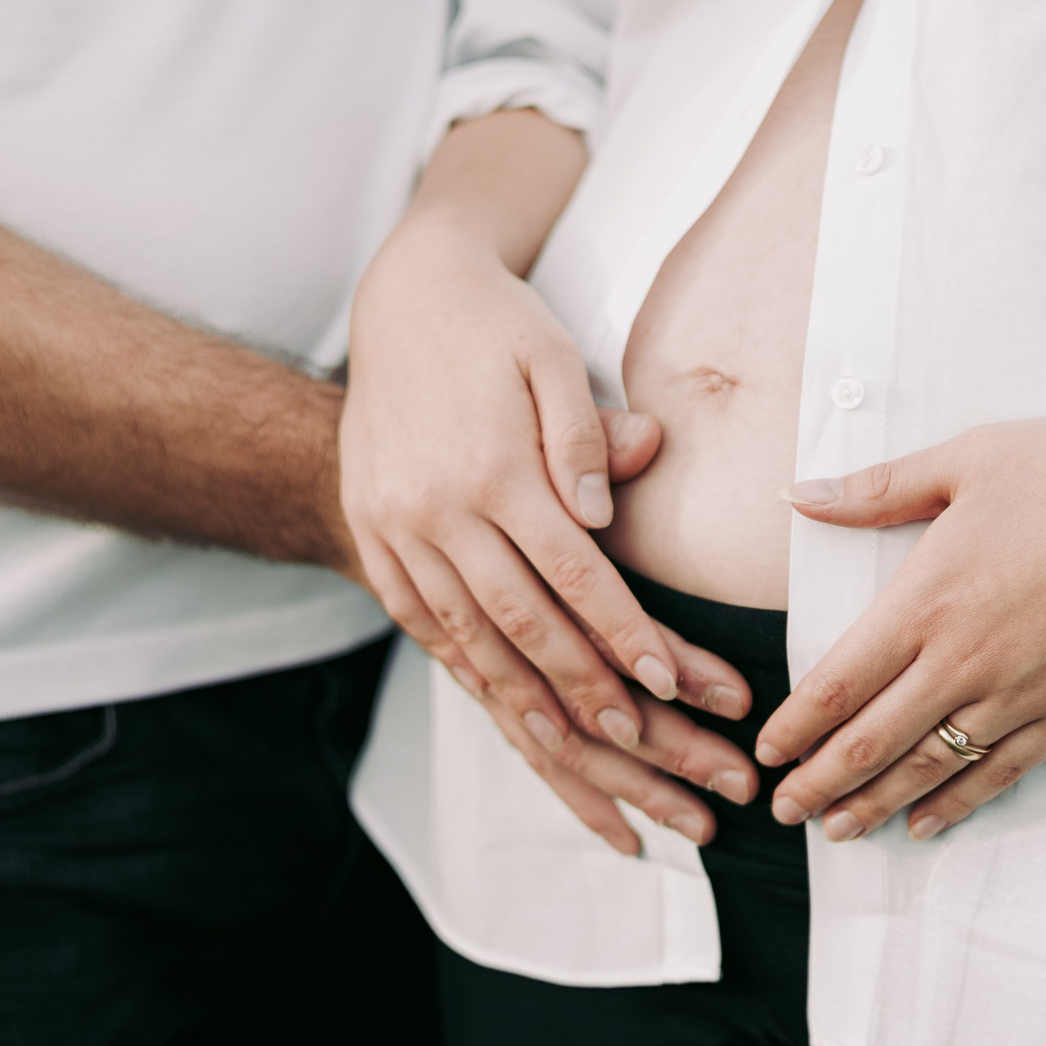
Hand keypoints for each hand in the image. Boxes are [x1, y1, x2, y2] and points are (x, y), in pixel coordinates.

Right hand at [343, 141, 760, 840]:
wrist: (397, 296)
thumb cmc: (496, 325)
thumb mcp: (550, 355)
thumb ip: (579, 434)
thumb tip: (605, 511)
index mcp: (490, 468)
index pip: (571, 571)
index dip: (623, 631)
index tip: (673, 681)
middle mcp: (436, 509)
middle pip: (521, 620)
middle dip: (585, 688)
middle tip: (645, 738)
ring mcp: (396, 529)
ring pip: (467, 636)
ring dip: (524, 699)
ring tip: (578, 748)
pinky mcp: (373, 535)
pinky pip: (420, 620)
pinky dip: (464, 666)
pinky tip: (502, 702)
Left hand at [755, 411, 1045, 842]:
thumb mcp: (960, 461)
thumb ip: (873, 490)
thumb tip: (796, 494)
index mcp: (925, 600)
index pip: (838, 684)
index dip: (797, 728)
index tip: (767, 753)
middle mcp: (963, 659)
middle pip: (872, 741)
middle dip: (820, 782)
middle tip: (785, 810)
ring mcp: (1019, 692)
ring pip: (930, 767)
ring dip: (876, 803)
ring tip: (838, 829)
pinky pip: (1000, 772)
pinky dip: (957, 803)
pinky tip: (925, 823)